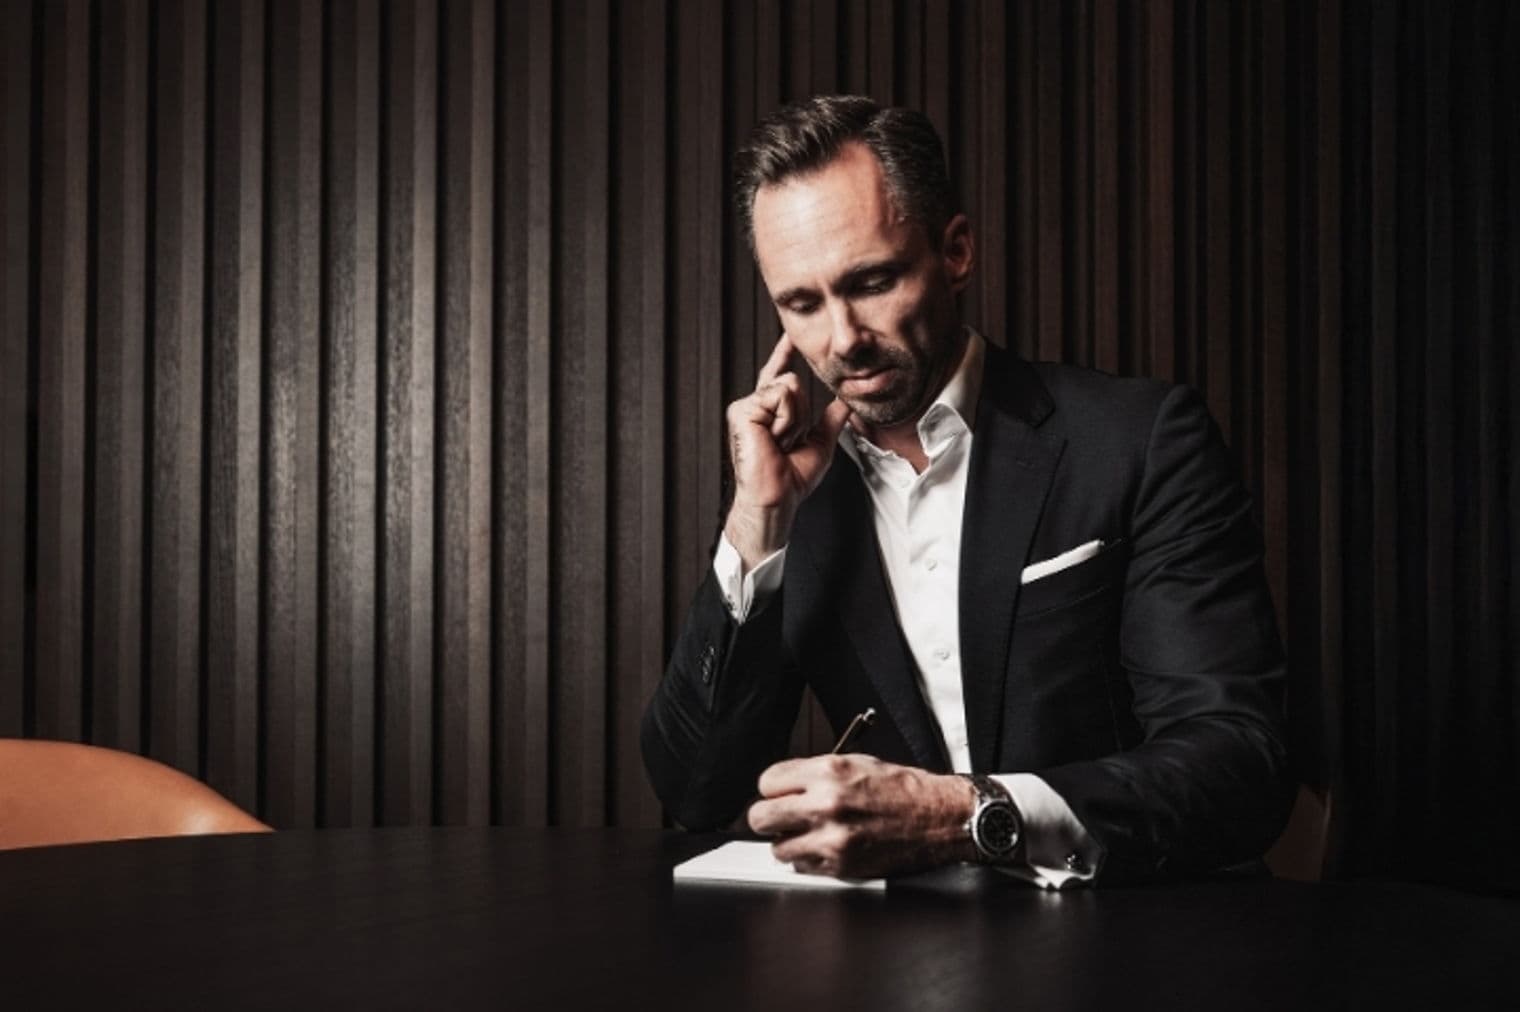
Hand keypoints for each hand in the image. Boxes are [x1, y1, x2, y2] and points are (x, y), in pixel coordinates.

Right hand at [724, 334, 852, 568]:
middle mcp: (756, 405)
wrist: (778, 498)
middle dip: (802, 415)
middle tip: (788, 443)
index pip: (779, 375)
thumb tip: (847, 401)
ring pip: (789, 386)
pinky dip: (785, 420)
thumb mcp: (821, 443)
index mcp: (771, 411)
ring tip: (780, 442)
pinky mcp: (742, 411)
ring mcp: (747, 407)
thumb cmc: (792, 478)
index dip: (784, 353)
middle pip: (795, 381)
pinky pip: (779, 396)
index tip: (790, 334)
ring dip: (795, 420)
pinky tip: (773, 439)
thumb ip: (832, 419)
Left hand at [746, 754, 975, 878]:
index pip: (767, 782)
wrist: (938, 817)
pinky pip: (802, 866)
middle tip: (781, 816)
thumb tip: (782, 786)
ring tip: (807, 833)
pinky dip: (808, 859)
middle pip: (760, 817)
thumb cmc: (902, 789)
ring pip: (777, 848)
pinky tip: (826, 847)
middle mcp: (826, 804)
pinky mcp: (841, 865)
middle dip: (769, 816)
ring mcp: (832, 839)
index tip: (779, 792)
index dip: (772, 788)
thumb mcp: (855, 762)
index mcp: (828, 772)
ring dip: (788, 841)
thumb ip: (814, 773)